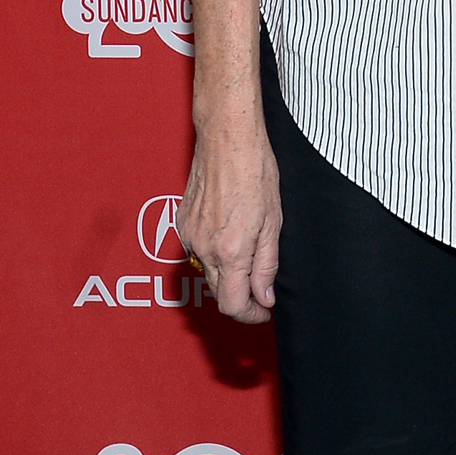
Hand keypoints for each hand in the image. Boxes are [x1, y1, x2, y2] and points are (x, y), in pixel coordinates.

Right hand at [181, 115, 281, 323]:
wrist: (227, 139)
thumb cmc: (257, 171)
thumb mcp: (274, 220)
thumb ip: (267, 264)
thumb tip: (265, 297)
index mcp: (230, 250)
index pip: (233, 304)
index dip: (250, 315)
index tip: (264, 313)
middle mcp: (204, 248)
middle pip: (219, 293)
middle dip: (241, 298)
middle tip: (263, 293)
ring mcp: (188, 236)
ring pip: (208, 272)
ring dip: (229, 275)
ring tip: (251, 257)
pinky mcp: (181, 224)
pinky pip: (198, 250)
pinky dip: (215, 253)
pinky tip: (231, 235)